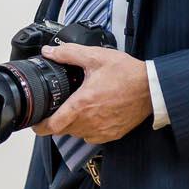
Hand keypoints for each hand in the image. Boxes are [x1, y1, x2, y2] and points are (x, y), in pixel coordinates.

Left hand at [30, 44, 151, 143]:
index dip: (40, 126)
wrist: (152, 88)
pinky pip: (92, 137)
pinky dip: (88, 128)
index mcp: (82, 105)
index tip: (36, 122)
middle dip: (58, 120)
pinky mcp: (113, 134)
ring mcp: (102, 131)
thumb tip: (49, 51)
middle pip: (63, 130)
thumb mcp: (95, 57)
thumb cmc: (126, 73)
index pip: (53, 126)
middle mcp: (90, 122)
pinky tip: (93, 114)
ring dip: (73, 124)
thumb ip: (69, 54)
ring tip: (78, 107)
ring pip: (77, 134)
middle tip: (60, 106)